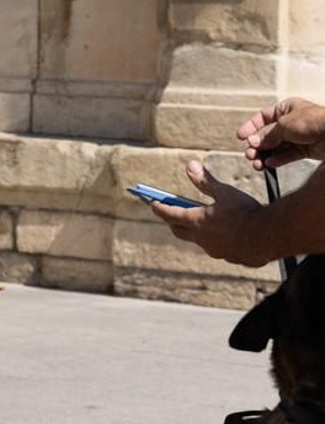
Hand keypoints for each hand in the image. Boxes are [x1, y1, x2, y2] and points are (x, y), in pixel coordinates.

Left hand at [148, 160, 272, 266]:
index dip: (159, 208)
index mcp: (196, 222)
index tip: (152, 203)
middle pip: (178, 231)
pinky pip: (217, 249)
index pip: (169, 214)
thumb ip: (205, 181)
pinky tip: (223, 235)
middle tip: (170, 213)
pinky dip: (215, 240)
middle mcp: (201, 239)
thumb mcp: (225, 192)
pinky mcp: (230, 258)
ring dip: (195, 232)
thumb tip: (190, 165)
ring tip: (198, 223)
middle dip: (172, 221)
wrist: (272, 235)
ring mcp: (215, 251)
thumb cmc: (246, 211)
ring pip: (198, 241)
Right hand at [237, 97, 324, 168]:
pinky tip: (269, 164)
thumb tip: (255, 143)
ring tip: (256, 163)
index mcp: (286, 109)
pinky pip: (288, 155)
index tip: (240, 137)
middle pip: (269, 135)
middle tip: (250, 153)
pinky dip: (278, 160)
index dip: (251, 127)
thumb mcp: (284, 125)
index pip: (263, 117)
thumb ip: (268, 136)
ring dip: (265, 155)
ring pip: (277, 147)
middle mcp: (292, 122)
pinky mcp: (306, 149)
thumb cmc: (312, 121)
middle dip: (258, 145)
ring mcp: (299, 136)